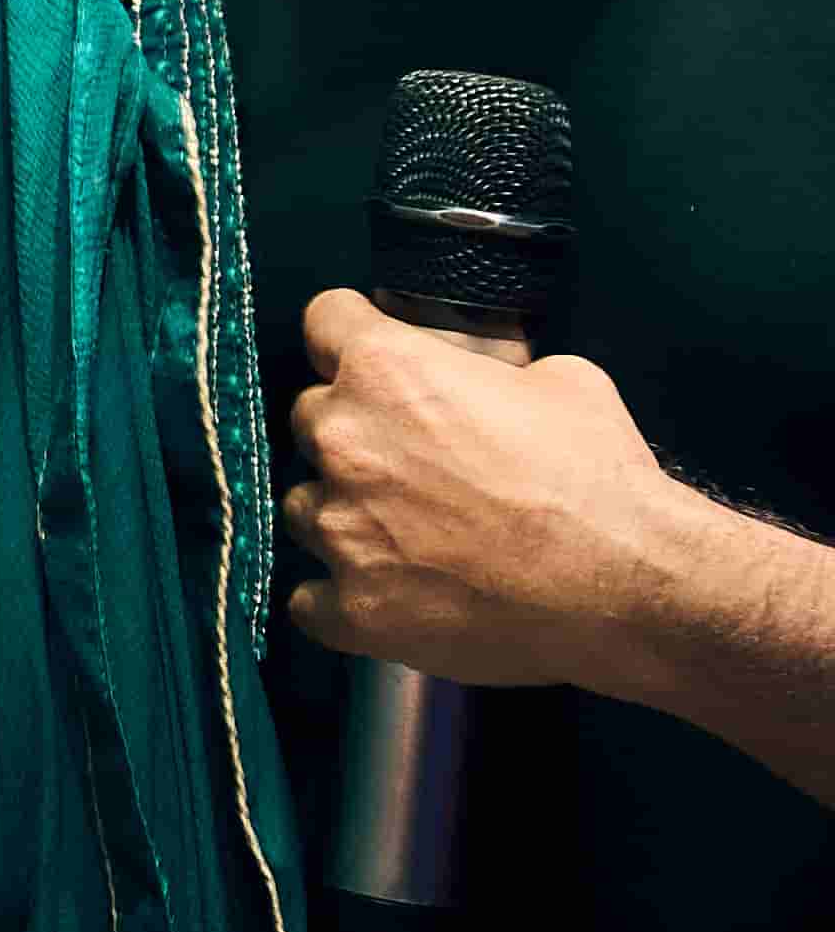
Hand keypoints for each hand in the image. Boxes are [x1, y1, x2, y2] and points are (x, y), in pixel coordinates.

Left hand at [285, 296, 684, 690]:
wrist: (628, 587)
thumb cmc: (599, 479)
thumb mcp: (561, 382)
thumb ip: (493, 371)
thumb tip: (486, 381)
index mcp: (386, 371)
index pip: (325, 322)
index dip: (350, 338)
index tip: (365, 357)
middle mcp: (345, 442)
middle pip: (310, 418)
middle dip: (352, 433)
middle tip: (408, 462)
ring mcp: (342, 530)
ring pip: (302, 508)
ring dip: (342, 514)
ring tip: (403, 535)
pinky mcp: (353, 609)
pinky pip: (309, 600)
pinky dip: (340, 597)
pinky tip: (386, 593)